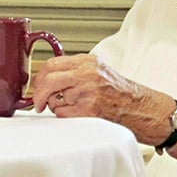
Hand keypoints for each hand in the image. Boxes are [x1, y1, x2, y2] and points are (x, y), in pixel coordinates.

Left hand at [30, 53, 159, 120]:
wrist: (139, 106)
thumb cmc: (120, 91)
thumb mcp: (98, 69)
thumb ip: (75, 70)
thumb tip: (47, 76)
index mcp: (87, 62)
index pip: (52, 64)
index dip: (40, 77)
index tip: (37, 86)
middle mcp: (87, 74)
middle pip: (48, 80)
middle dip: (39, 94)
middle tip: (38, 103)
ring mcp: (87, 91)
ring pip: (54, 99)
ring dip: (56, 106)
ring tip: (72, 106)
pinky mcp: (88, 109)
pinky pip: (63, 113)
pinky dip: (65, 115)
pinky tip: (78, 113)